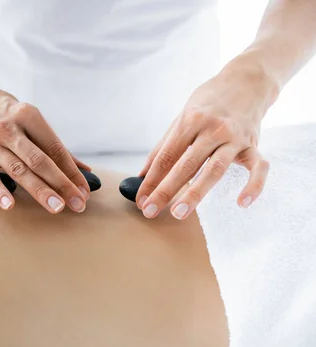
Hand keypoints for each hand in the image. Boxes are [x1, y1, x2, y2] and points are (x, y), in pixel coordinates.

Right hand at [0, 83, 89, 213]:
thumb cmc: (5, 113)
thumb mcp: (30, 119)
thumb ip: (54, 146)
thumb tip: (85, 170)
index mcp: (28, 115)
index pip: (55, 148)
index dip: (71, 171)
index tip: (84, 191)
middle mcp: (10, 128)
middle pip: (40, 160)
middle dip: (62, 183)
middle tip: (78, 204)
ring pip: (18, 169)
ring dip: (39, 190)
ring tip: (56, 207)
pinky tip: (10, 205)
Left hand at [136, 65, 274, 219]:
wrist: (248, 80)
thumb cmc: (209, 102)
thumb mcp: (182, 117)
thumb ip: (163, 147)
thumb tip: (142, 175)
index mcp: (190, 121)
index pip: (166, 156)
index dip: (151, 179)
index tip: (140, 199)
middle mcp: (212, 129)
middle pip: (186, 165)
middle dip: (166, 190)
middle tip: (150, 211)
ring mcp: (235, 138)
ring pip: (215, 170)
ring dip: (196, 193)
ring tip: (179, 213)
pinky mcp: (254, 144)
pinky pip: (258, 168)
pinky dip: (253, 186)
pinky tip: (242, 204)